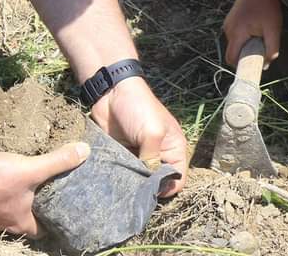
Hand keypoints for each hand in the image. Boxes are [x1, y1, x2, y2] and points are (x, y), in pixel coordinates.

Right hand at [0, 142, 89, 235]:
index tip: (64, 207)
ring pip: (10, 209)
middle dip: (38, 208)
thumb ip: (58, 162)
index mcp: (20, 223)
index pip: (43, 231)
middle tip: (51, 191)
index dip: (55, 222)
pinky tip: (7, 174)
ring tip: (32, 182)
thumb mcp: (30, 169)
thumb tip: (85, 152)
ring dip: (20, 198)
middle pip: (27, 220)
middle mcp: (4, 224)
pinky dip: (4, 189)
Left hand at [89, 76, 187, 195]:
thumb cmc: (138, 108)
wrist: (110, 93)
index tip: (153, 193)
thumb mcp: (152, 132)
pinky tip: (115, 182)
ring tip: (125, 189)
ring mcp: (140, 156)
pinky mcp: (123, 155)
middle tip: (136, 193)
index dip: (168, 188)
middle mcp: (159, 154)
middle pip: (158, 181)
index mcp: (174, 148)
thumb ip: (153, 159)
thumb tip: (148, 185)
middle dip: (148, 188)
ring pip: (140, 179)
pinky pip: (125, 173)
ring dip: (133, 184)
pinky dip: (121, 178)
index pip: (177, 177)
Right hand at [223, 0, 282, 66]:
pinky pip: (235, 36)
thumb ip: (271, 49)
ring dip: (245, 45)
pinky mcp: (230, 20)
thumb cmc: (267, 6)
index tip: (252, 65)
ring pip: (234, 44)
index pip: (231, 58)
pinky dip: (244, 38)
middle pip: (233, 52)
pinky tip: (255, 29)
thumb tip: (265, 65)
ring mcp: (228, 24)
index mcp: (237, 33)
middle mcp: (228, 29)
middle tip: (260, 48)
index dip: (241, 65)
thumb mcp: (274, 29)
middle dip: (245, 55)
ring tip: (259, 36)